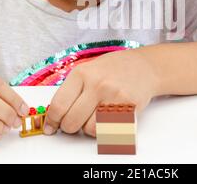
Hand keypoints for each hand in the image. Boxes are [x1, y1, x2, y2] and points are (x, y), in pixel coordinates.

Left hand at [44, 49, 159, 136]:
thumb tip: (55, 114)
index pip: (58, 105)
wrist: (145, 66)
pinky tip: (108, 119)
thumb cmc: (114, 69)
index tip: (51, 127)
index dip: (52, 121)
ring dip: (89, 129)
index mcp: (82, 73)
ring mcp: (114, 96)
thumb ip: (72, 89)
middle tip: (74, 124)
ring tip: (95, 118)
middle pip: (72, 122)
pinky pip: (110, 131)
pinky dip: (106, 130)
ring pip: (90, 130)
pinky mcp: (129, 108)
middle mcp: (97, 84)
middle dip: (70, 127)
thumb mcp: (88, 69)